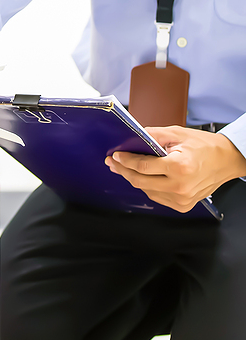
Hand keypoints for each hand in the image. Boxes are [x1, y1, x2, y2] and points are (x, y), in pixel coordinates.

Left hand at [105, 126, 245, 212]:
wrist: (227, 160)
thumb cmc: (205, 146)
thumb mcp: (177, 134)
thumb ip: (152, 135)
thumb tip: (131, 137)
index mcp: (179, 167)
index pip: (143, 166)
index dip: (125, 161)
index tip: (115, 156)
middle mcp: (180, 186)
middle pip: (140, 181)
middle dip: (123, 170)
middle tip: (113, 163)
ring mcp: (182, 199)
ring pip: (146, 191)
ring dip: (134, 179)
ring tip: (125, 168)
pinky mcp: (183, 205)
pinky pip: (157, 197)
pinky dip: (148, 187)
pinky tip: (144, 177)